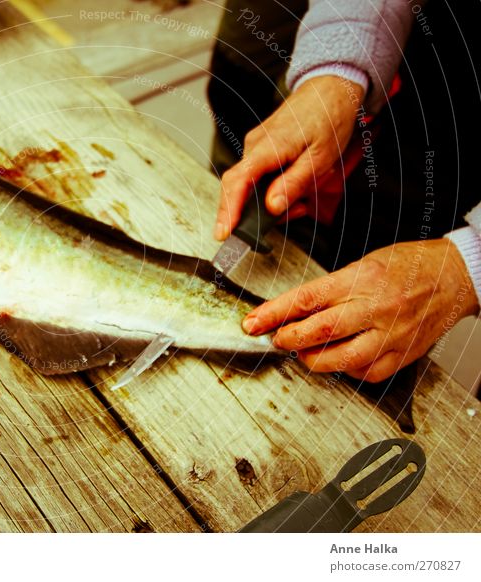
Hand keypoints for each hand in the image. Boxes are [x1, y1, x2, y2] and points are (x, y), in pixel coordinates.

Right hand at [215, 75, 363, 239]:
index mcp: (268, 148)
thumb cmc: (329, 118)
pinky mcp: (261, 148)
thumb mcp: (321, 158)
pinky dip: (274, 188)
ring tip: (303, 198)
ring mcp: (255, 146)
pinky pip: (259, 176)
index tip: (223, 232)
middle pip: (239, 189)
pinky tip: (295, 187)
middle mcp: (255, 146)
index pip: (237, 183)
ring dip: (273, 200)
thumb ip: (294, 183)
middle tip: (294, 213)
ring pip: (252, 186)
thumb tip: (272, 207)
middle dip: (259, 212)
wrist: (330, 89)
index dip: (228, 210)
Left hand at [242, 240, 479, 381]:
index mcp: (362, 279)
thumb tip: (293, 310)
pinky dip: (343, 370)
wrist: (456, 276)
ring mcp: (390, 335)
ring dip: (311, 359)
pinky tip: (336, 360)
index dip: (273, 314)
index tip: (252, 323)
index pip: (306, 299)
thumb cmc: (408, 265)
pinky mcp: (402, 355)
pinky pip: (365, 373)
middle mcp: (376, 308)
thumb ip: (330, 289)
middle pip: (319, 331)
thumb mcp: (363, 263)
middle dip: (287, 338)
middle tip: (274, 338)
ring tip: (301, 351)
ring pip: (340, 359)